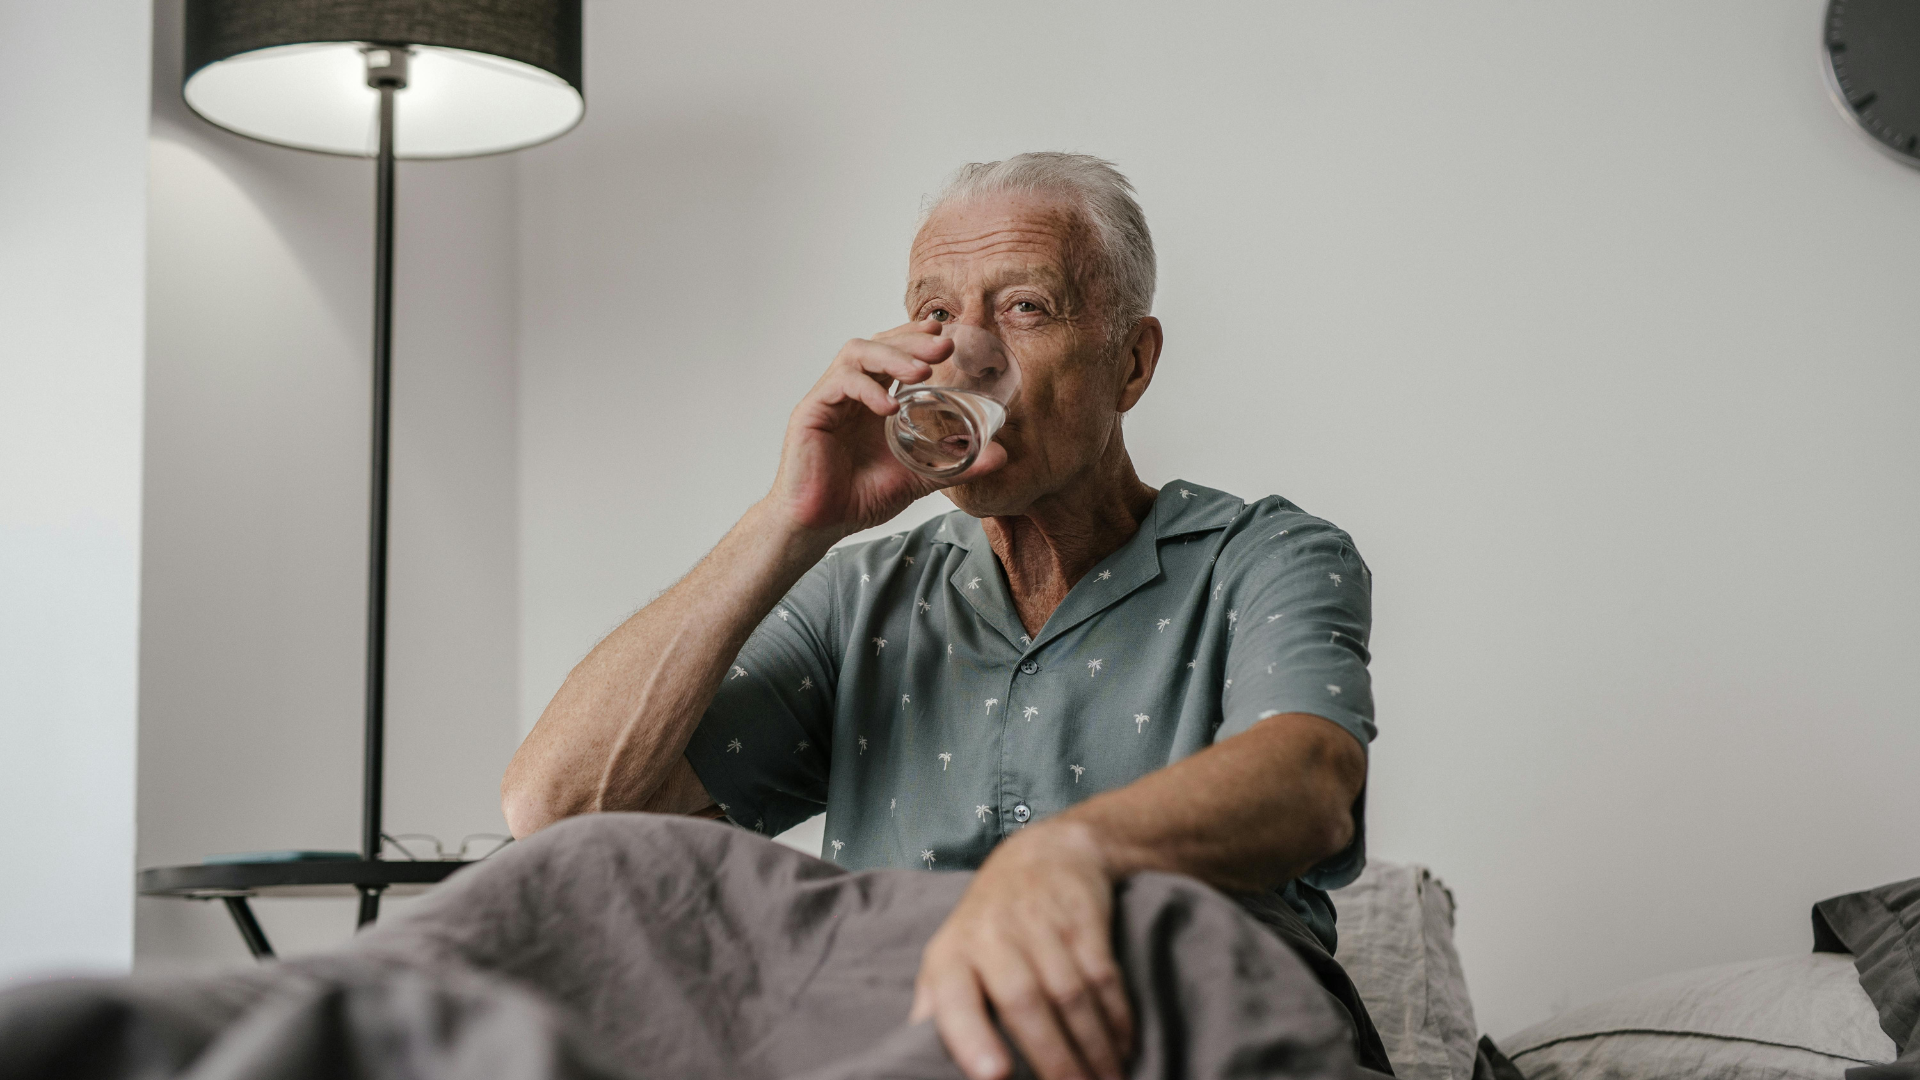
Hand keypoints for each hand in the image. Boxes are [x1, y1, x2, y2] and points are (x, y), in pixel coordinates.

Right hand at [767, 320, 1006, 535]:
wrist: (819, 526)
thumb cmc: (858, 498)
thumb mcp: (917, 478)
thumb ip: (956, 465)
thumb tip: (1002, 455)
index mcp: (872, 400)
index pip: (892, 352)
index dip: (916, 337)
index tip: (945, 333)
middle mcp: (850, 393)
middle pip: (877, 344)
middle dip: (912, 340)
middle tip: (944, 345)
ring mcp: (829, 399)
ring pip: (857, 353)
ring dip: (892, 355)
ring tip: (921, 371)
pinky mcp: (811, 412)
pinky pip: (838, 385)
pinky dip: (867, 389)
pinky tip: (889, 406)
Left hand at [911, 821, 1132, 1079]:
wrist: (1044, 854)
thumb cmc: (989, 925)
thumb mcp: (950, 955)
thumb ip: (936, 1007)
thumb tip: (912, 1062)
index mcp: (952, 955)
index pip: (955, 997)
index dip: (971, 1037)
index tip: (994, 1076)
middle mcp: (993, 935)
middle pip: (1024, 1001)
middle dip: (1053, 1058)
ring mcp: (1041, 924)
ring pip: (1071, 995)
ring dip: (1094, 1048)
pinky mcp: (1084, 918)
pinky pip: (1104, 977)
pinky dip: (1118, 1019)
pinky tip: (1124, 1049)